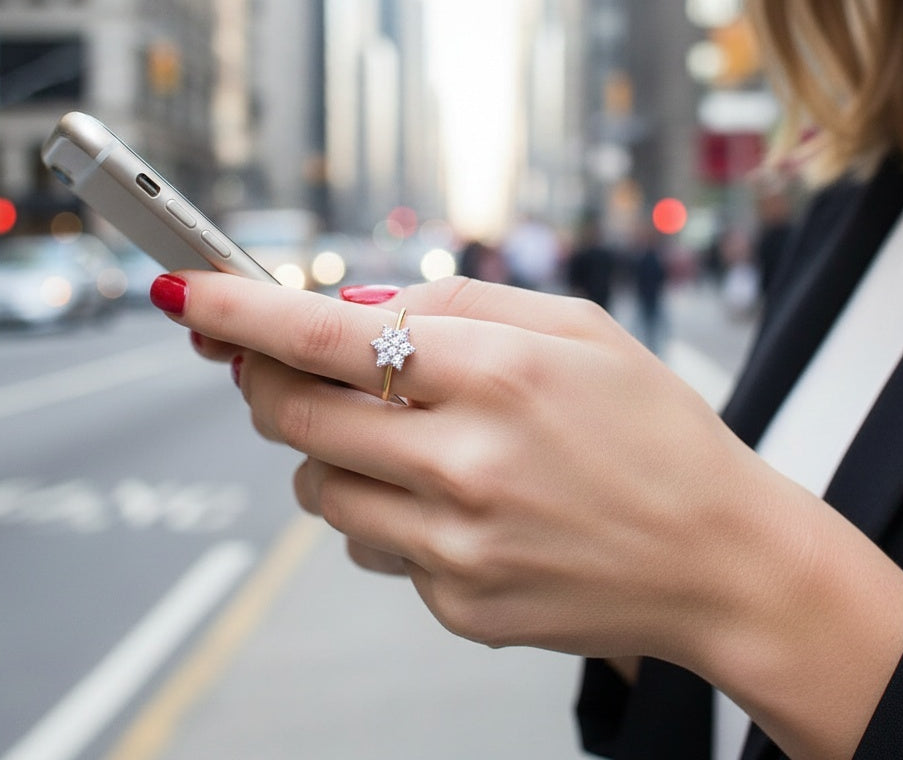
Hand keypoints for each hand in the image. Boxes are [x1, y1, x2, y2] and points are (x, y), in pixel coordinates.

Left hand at [155, 272, 902, 758]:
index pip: (324, 337)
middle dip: (266, 381)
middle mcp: (466, 461)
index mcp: (498, 372)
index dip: (238, 313)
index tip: (181, 297)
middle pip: (294, 415)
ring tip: (406, 438)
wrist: (721, 558)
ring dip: (332, 448)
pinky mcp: (457, 604)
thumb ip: (460, 303)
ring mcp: (457, 544)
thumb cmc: (655, 429)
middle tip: (278, 363)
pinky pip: (371, 546)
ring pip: (319, 486)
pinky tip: (455, 501)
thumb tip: (354, 308)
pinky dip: (386, 510)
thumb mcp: (579, 326)